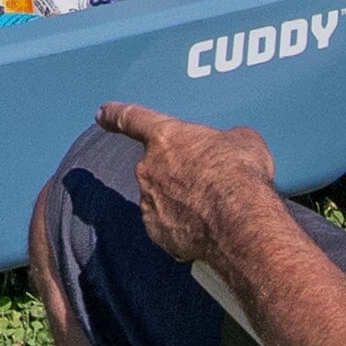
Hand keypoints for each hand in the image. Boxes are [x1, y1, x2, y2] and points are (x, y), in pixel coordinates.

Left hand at [94, 102, 280, 271]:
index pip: (133, 118)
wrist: (239, 222)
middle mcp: (149, 168)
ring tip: (214, 208)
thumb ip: (227, 139)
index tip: (102, 113)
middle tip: (209, 182)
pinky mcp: (156, 232)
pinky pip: (168, 226)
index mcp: (166, 137)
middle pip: (157, 166)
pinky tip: (208, 228)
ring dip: (182, 201)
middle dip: (178, 173)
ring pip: (162, 198)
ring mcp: (149, 202)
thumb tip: (232, 146)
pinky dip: (183, 227)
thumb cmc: (240, 175)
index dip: (116, 114)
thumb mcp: (243, 141)